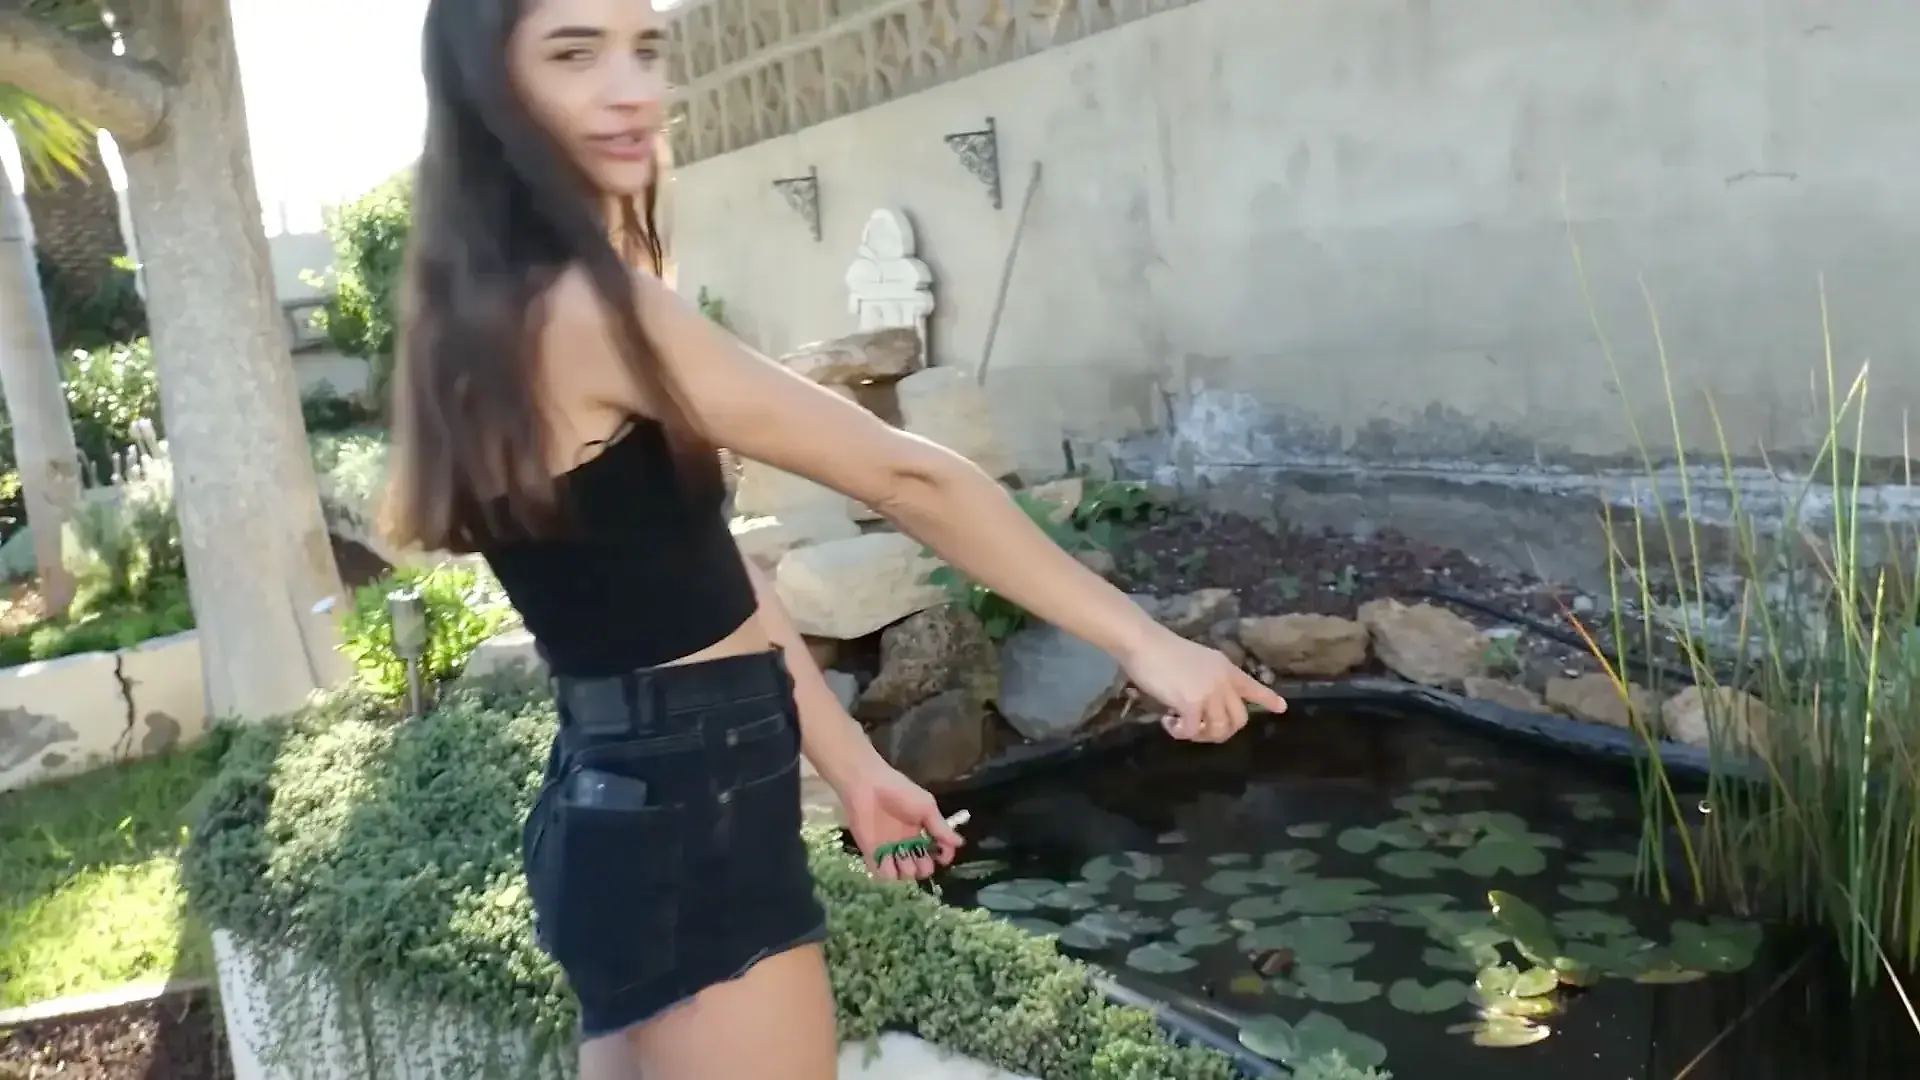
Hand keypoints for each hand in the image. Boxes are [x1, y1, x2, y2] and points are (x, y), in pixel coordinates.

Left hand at [832, 753, 965, 880]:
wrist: (867, 785)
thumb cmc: (900, 791)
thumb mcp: (926, 806)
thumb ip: (941, 827)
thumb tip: (960, 843)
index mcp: (920, 832)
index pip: (935, 853)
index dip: (942, 858)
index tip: (942, 857)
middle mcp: (905, 844)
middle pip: (919, 868)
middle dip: (922, 870)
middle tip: (919, 860)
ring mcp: (888, 849)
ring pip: (900, 875)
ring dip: (904, 873)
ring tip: (901, 860)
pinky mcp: (870, 852)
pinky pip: (880, 873)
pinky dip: (885, 874)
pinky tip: (887, 862)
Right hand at [1119, 625, 1287, 742]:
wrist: (1145, 643)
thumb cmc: (1162, 650)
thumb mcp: (1196, 662)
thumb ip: (1206, 681)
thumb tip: (1198, 706)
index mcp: (1225, 668)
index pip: (1252, 686)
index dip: (1267, 699)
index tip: (1282, 708)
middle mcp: (1223, 681)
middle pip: (1239, 718)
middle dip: (1223, 732)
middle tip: (1201, 730)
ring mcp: (1209, 692)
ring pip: (1220, 728)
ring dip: (1201, 735)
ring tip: (1182, 727)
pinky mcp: (1192, 704)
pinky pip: (1193, 731)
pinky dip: (1180, 733)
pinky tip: (1169, 723)